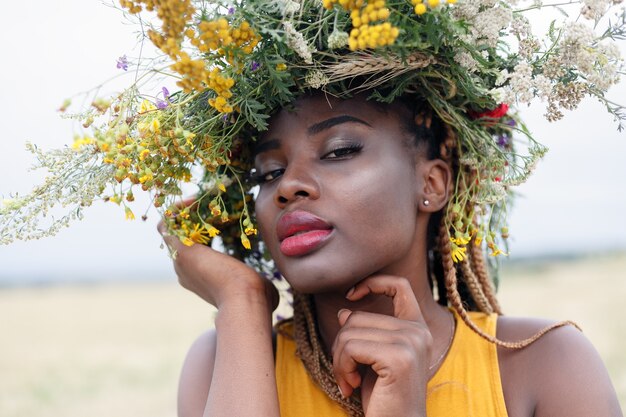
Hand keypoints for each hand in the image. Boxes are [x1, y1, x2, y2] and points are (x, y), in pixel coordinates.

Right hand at [157, 204, 277, 309]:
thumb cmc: (256, 298)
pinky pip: (166, 223)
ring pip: (171, 228)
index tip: (220, 218)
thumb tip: (272, 293)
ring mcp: (180, 261)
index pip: (195, 249)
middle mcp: (184, 270)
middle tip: (212, 203)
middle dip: (193, 217)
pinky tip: (194, 199)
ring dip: (183, 211)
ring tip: (201, 198)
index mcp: (199, 279)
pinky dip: (176, 209)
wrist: (244, 302)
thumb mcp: (255, 288)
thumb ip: (257, 285)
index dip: (204, 231)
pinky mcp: (181, 251)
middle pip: (181, 236)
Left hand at [332, 275, 431, 416]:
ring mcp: (411, 343)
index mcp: (417, 328)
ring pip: (349, 332)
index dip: (372, 282)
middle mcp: (419, 332)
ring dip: (339, 361)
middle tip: (346, 373)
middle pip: (358, 317)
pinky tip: (351, 386)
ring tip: (349, 381)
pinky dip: (341, 367)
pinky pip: (351, 348)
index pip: (399, 286)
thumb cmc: (384, 398)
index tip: (351, 295)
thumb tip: (345, 312)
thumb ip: (365, 332)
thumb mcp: (372, 359)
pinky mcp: (399, 358)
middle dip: (341, 346)